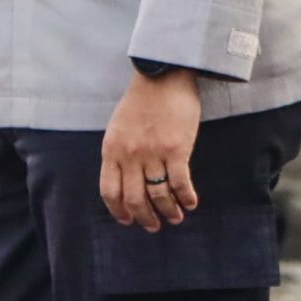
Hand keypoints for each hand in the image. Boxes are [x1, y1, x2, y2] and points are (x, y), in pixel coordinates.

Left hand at [100, 69, 201, 231]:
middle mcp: (129, 155)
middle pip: (134, 199)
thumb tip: (127, 178)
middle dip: (144, 218)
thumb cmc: (142, 99)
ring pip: (158, 195)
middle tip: (154, 225)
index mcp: (111, 149)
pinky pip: (180, 183)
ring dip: (167, 212)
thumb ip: (120, 151)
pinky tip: (190, 203)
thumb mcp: (119, 126)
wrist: (163, 74)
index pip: (110, 191)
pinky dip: (186, 197)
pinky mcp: (176, 149)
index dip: (119, 211)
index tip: (128, 220)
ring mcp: (153, 153)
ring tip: (174, 218)